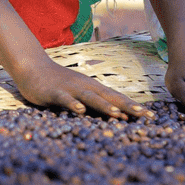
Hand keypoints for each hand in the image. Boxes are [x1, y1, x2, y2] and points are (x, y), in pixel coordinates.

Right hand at [11, 56, 148, 118]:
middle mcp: (85, 86)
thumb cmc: (59, 84)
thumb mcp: (80, 93)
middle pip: (109, 97)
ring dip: (104, 106)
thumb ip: (96, 103)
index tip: (151, 116)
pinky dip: (73, 104)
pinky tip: (80, 111)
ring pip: (90, 98)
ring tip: (118, 115)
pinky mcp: (55, 92)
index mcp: (93, 88)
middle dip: (128, 106)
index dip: (134, 106)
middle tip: (145, 116)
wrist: (33, 68)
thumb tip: (118, 116)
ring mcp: (70, 88)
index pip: (117, 98)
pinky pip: (65, 99)